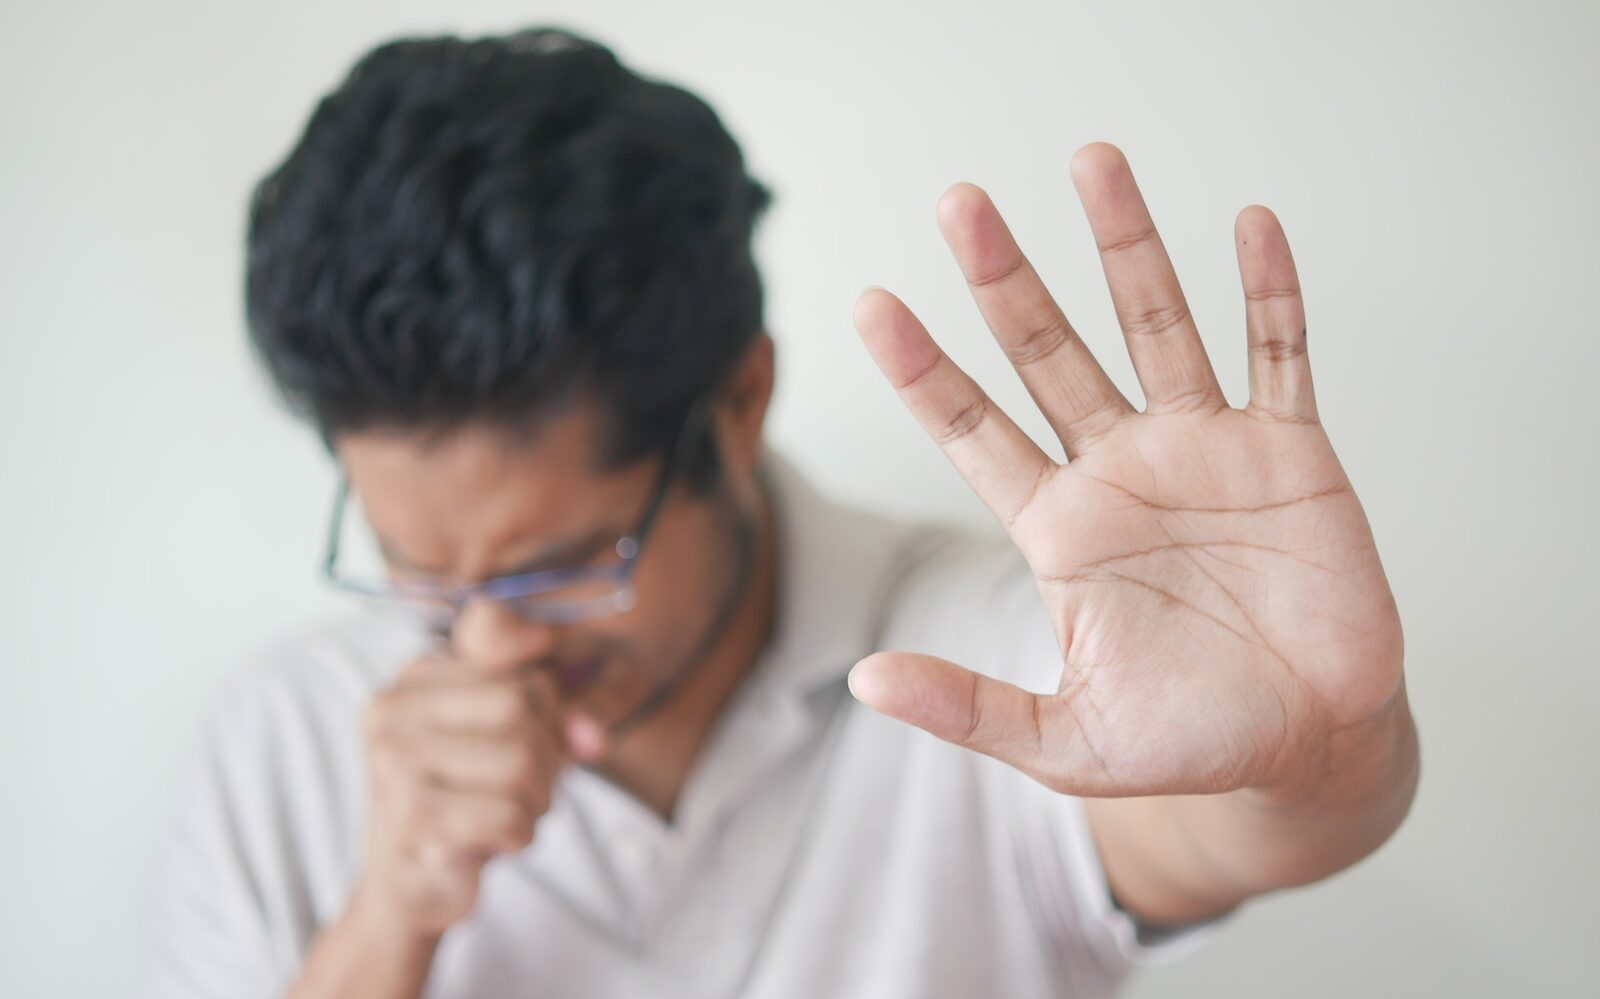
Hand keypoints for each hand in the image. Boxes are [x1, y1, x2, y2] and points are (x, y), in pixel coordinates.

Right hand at [348, 652, 568, 939]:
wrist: (408, 887)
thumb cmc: (465, 802)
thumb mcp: (509, 740)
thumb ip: (557, 717)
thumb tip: (594, 736)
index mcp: (416, 676)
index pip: (525, 675)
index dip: (551, 719)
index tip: (530, 750)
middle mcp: (394, 709)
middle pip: (521, 707)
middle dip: (546, 759)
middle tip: (524, 792)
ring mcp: (396, 762)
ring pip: (520, 761)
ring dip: (536, 801)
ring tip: (506, 815)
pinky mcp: (413, 817)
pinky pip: (510, 815)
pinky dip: (520, 835)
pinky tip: (490, 842)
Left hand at [849, 142, 1403, 798]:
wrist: (1308, 745)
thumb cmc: (1186, 742)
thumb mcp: (1065, 741)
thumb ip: (969, 706)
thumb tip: (862, 681)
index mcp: (1059, 526)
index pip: (973, 429)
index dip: (923, 369)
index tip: (869, 303)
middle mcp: (1120, 468)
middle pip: (1049, 352)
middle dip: (1005, 279)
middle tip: (959, 203)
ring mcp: (1204, 450)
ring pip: (1156, 325)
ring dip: (1127, 247)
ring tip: (1091, 162)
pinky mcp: (1290, 453)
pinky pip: (1280, 353)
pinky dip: (1270, 292)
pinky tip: (1250, 225)